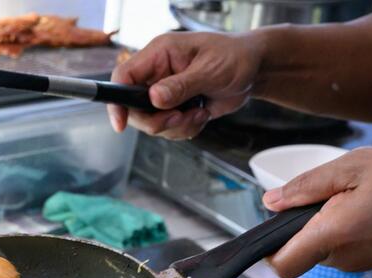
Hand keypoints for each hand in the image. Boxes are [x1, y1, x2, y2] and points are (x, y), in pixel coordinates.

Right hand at [108, 31, 263, 138]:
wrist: (254, 69)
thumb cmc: (235, 57)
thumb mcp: (209, 70)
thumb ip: (181, 85)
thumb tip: (155, 98)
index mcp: (159, 54)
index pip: (123, 77)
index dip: (117, 101)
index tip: (121, 123)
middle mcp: (157, 74)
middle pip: (134, 107)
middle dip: (156, 121)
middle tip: (179, 118)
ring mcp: (164, 93)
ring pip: (152, 123)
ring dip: (175, 126)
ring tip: (198, 113)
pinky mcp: (174, 108)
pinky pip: (168, 129)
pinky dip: (184, 129)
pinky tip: (201, 115)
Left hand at [263, 146, 371, 277]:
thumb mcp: (355, 166)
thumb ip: (307, 186)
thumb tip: (272, 201)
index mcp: (334, 235)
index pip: (281, 264)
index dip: (268, 247)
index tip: (274, 223)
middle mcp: (344, 258)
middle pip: (298, 251)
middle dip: (302, 225)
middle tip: (329, 194)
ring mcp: (359, 264)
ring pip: (320, 248)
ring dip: (325, 224)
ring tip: (355, 197)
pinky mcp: (371, 261)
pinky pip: (342, 248)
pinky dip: (344, 229)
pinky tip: (367, 207)